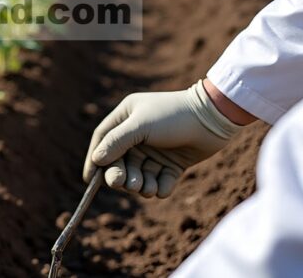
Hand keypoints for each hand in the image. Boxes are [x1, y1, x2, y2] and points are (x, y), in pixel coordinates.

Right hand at [83, 80, 241, 197]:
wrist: (213, 118)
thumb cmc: (173, 115)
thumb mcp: (140, 126)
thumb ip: (116, 142)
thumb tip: (96, 159)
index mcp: (126, 117)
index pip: (103, 140)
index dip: (94, 159)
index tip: (89, 179)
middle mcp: (137, 134)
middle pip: (120, 161)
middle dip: (121, 175)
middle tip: (125, 184)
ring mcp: (155, 150)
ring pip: (139, 174)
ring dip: (141, 184)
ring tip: (147, 186)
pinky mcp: (172, 163)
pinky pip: (159, 180)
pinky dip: (159, 186)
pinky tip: (163, 186)